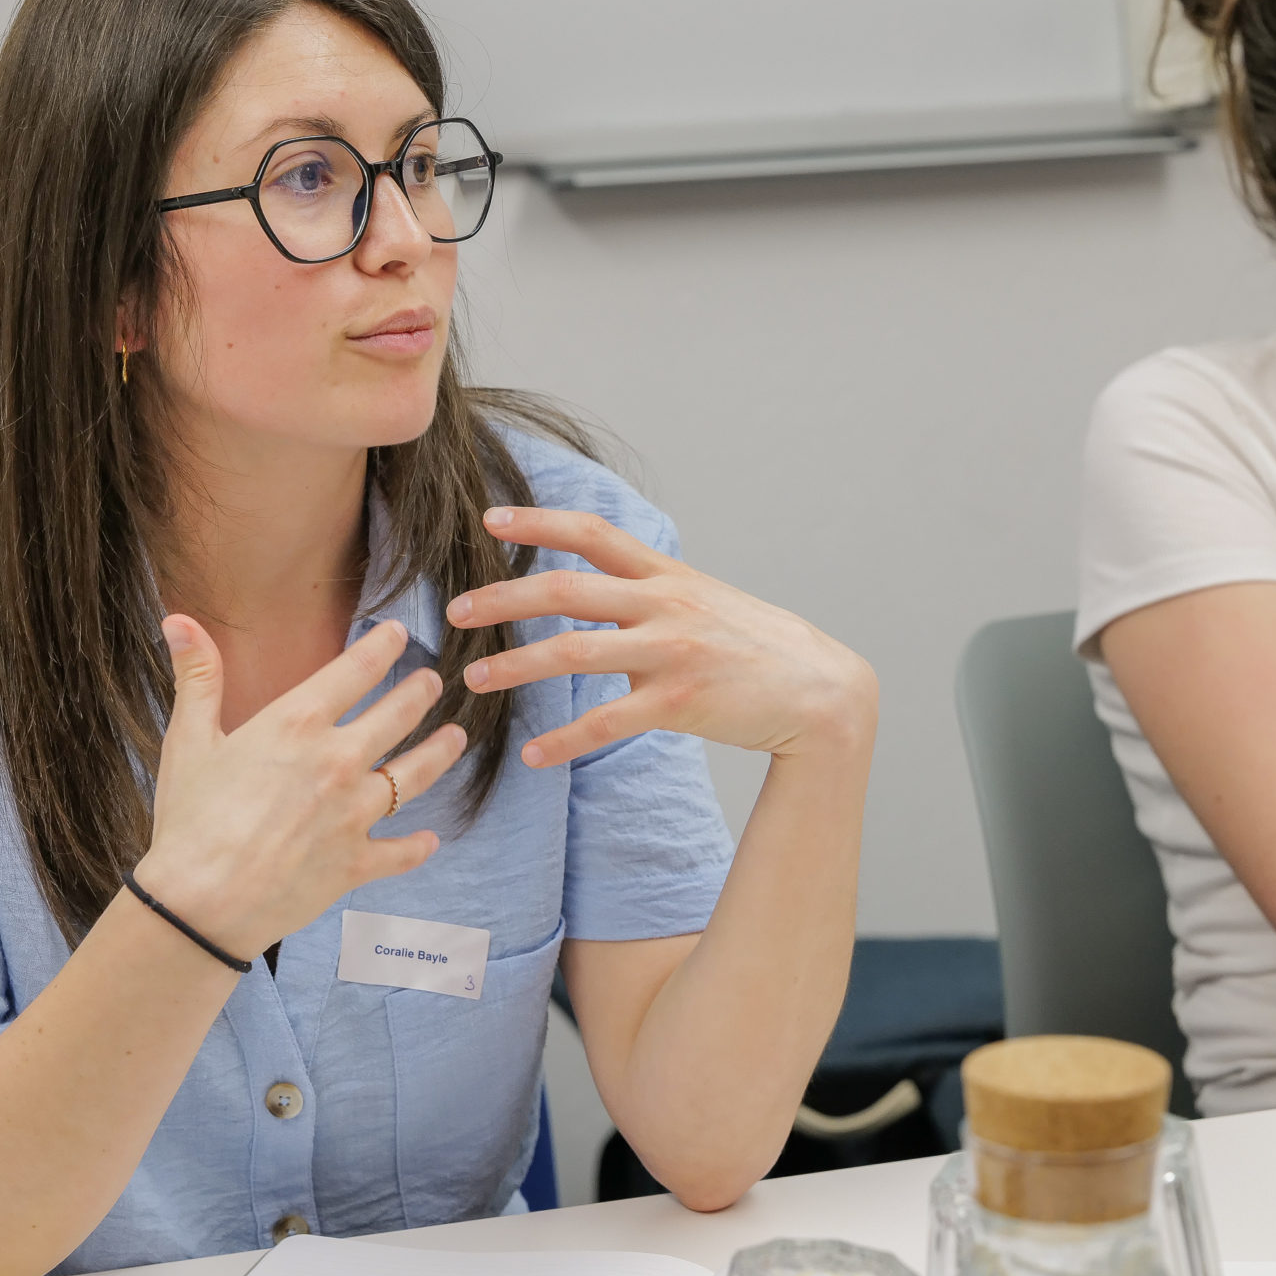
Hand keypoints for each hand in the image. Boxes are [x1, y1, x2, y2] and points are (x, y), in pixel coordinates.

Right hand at [137, 616, 469, 958]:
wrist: (199, 905)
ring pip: (415, 775)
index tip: (397, 633)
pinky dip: (417, 847)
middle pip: (398, 716)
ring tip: (456, 738)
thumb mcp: (188, 741)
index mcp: (298, 724)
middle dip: (420, 694)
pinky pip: (400, 852)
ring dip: (440, 753)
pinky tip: (430, 840)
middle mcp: (338, 761)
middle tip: (432, 683)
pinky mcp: (357, 862)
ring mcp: (354, 813)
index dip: (382, 646)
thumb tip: (179, 620)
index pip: (356, 670)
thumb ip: (197, 678)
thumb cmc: (189, 821)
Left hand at [447, 505, 877, 767]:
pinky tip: (534, 756)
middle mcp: (665, 605)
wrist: (821, 691)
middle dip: (502, 598)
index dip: (538, 523)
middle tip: (454, 612)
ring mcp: (673, 652)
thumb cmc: (758, 648)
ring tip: (474, 683)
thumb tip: (597, 616)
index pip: (592, 533)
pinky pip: (608, 721)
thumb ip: (650, 600)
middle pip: (566, 589)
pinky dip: (565, 740)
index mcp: (668, 576)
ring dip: (516, 667)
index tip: (488, 519)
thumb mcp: (705, 603)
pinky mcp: (681, 701)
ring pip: (575, 653)